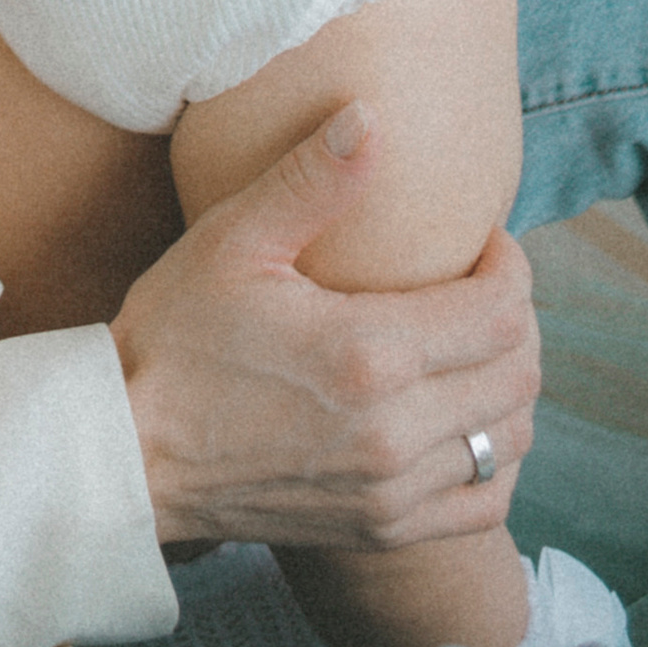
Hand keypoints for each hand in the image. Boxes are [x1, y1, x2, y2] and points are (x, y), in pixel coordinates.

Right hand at [112, 102, 538, 548]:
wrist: (128, 452)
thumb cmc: (172, 338)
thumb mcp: (233, 242)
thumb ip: (313, 180)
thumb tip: (371, 118)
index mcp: (370, 353)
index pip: (500, 311)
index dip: (509, 267)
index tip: (483, 243)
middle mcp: (396, 430)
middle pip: (519, 374)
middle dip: (517, 320)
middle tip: (481, 286)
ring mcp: (392, 489)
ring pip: (510, 439)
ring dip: (509, 387)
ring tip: (472, 349)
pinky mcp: (381, 529)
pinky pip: (484, 503)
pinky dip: (495, 460)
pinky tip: (463, 423)